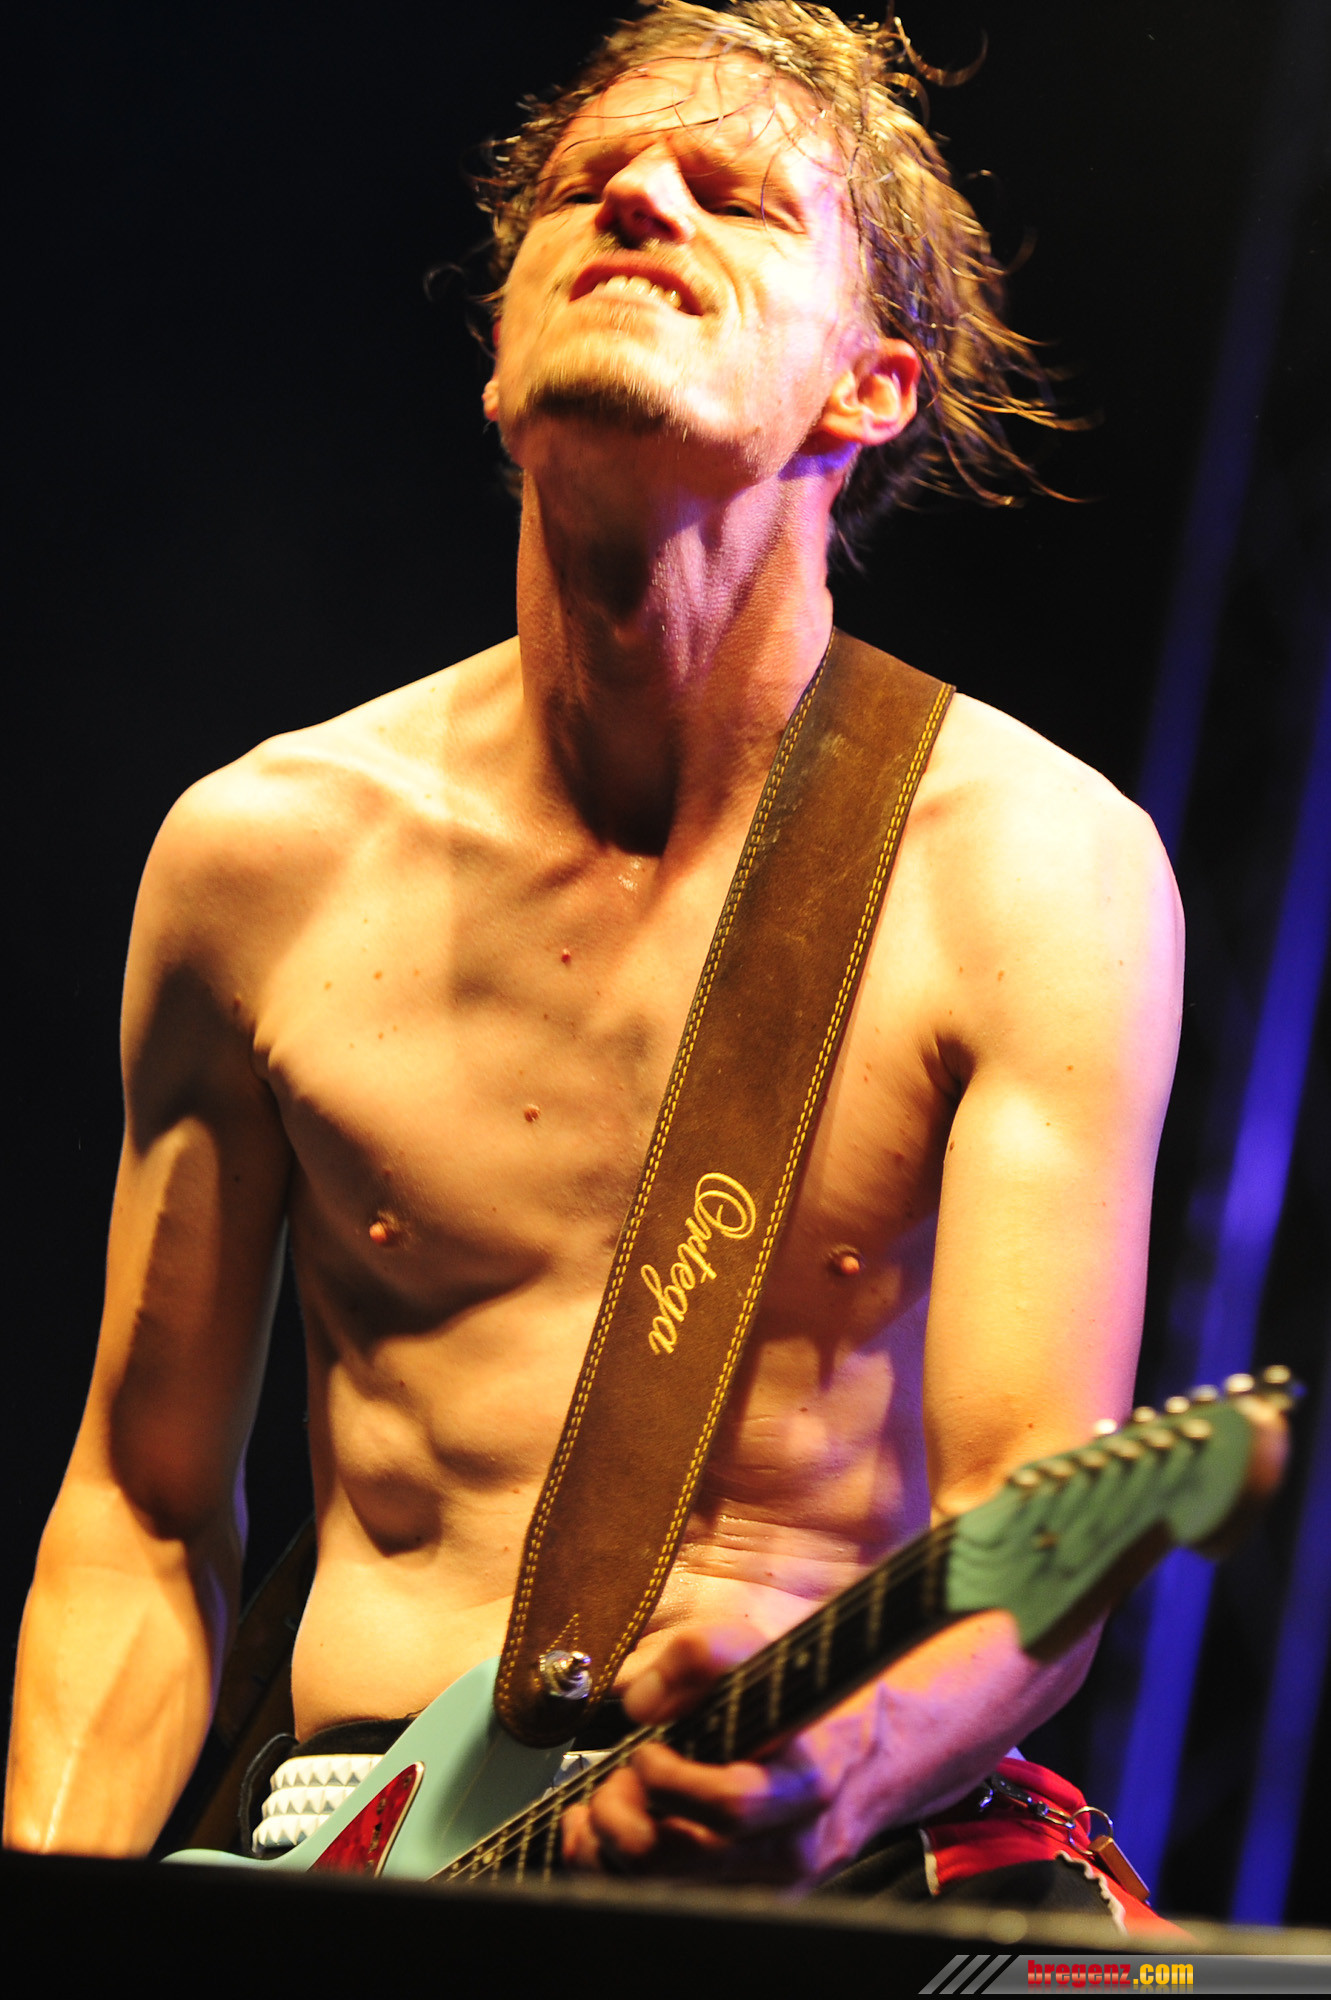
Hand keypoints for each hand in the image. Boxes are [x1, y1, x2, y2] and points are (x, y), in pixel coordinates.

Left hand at [559, 1624, 848, 1885]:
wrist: (857, 1752)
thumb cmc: (794, 1704)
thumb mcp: (753, 1654)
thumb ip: (696, 1656)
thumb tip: (640, 1701)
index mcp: (803, 1781)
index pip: (728, 1803)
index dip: (668, 1780)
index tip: (648, 1750)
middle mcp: (790, 1846)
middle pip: (677, 1857)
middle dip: (622, 1815)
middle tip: (621, 1778)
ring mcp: (769, 1887)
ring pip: (660, 1892)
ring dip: (613, 1844)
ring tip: (620, 1797)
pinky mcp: (745, 1906)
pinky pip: (667, 1903)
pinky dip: (621, 1869)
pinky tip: (618, 1831)